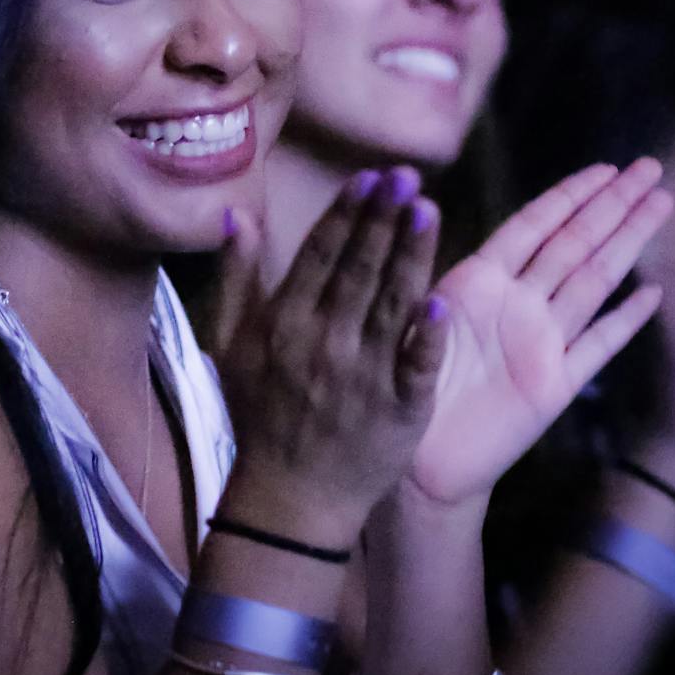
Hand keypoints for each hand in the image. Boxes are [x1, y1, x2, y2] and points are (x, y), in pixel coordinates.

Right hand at [217, 167, 448, 544]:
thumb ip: (238, 277)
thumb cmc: (261, 414)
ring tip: (428, 210)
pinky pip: (414, 367)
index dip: (346, 214)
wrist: (289, 499)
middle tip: (406, 176)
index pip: (320, 256)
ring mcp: (361, 377)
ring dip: (411, 256)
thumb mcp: (233, 344)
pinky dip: (426, 338)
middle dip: (383, 220)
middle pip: (358, 271)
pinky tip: (441, 304)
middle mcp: (322, 344)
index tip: (368, 177)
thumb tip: (239, 215)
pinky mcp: (397, 409)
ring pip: (391, 305)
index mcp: (284, 324)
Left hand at [409, 159, 671, 505]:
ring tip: (660, 205)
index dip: (568, 195)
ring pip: (594, 283)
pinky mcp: (554, 387)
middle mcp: (516, 306)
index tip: (605, 167)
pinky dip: (625, 321)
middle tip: (651, 167)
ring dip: (627, 243)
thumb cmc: (399, 388)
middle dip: (612, 205)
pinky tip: (652, 293)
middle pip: (574, 244)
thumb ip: (426, 276)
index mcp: (478, 283)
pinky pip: (597, 347)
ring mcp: (541, 344)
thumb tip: (418, 212)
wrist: (415, 463)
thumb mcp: (407, 322)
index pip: (532, 227)